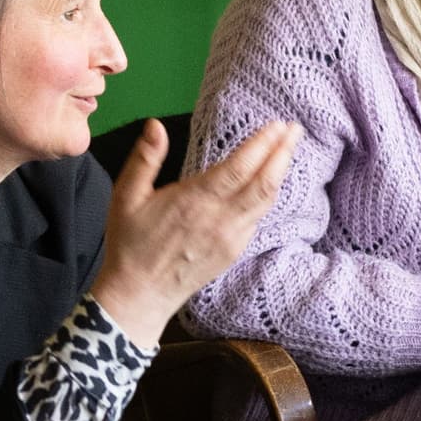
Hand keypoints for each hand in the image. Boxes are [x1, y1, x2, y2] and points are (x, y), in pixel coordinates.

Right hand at [92, 118, 298, 347]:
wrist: (140, 295)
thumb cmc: (130, 245)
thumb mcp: (126, 197)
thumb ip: (144, 159)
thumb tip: (155, 125)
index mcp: (194, 201)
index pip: (240, 167)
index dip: (263, 145)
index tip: (277, 125)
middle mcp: (219, 219)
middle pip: (264, 182)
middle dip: (283, 152)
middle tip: (295, 130)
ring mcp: (231, 238)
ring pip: (266, 201)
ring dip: (280, 172)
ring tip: (288, 149)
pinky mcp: (234, 251)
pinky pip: (257, 218)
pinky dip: (267, 196)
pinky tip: (269, 182)